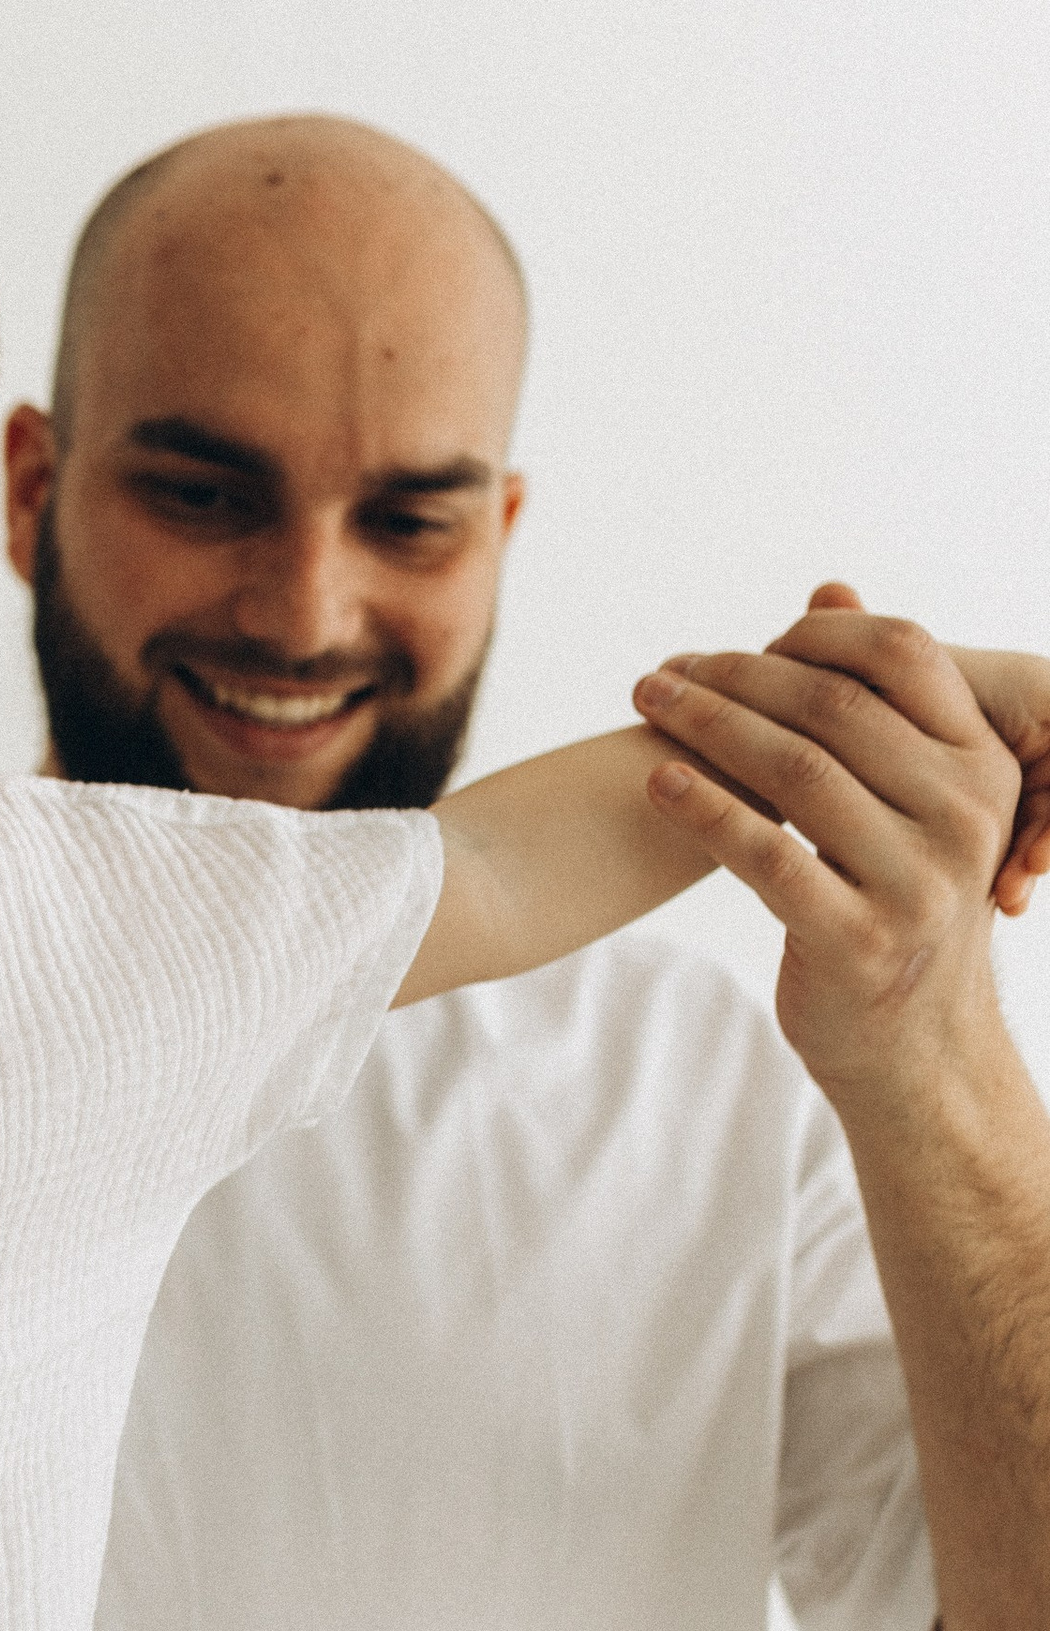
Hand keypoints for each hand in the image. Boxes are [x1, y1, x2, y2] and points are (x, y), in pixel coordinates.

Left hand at [631, 591, 1026, 1113]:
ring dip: (705, 728)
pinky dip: (702, 808)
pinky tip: (654, 781)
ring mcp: (918, 884)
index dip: (811, 635)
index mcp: (984, 766)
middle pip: (833, 708)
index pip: (901, 654)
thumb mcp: (907, 799)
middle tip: (662, 672)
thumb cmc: (895, 899)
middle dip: (735, 678)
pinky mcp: (859, 941)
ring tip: (646, 707)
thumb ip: (874, 702)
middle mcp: (966, 817)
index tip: (737, 648)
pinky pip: (765, 856)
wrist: (915, 1043)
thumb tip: (829, 586)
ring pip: (794, 772)